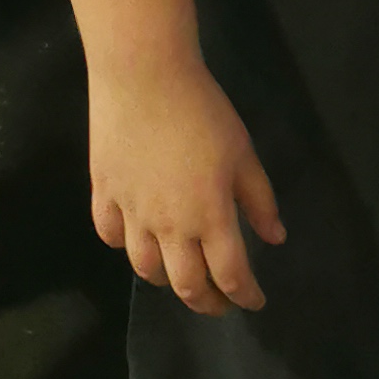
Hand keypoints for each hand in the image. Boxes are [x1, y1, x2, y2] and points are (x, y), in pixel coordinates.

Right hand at [88, 54, 284, 316]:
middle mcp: (169, 226)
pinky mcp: (104, 192)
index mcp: (211, 218)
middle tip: (220, 301)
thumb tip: (274, 238)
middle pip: (187, 286)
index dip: (246, 296)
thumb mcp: (244, 153)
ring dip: (166, 281)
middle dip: (208, 303)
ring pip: (145, 268)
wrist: (144, 75)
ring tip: (179, 274)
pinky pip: (110, 235)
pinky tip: (136, 238)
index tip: (255, 301)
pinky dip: (124, 246)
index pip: (231, 276)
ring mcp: (131, 212)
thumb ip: (259, 200)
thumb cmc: (203, 110)